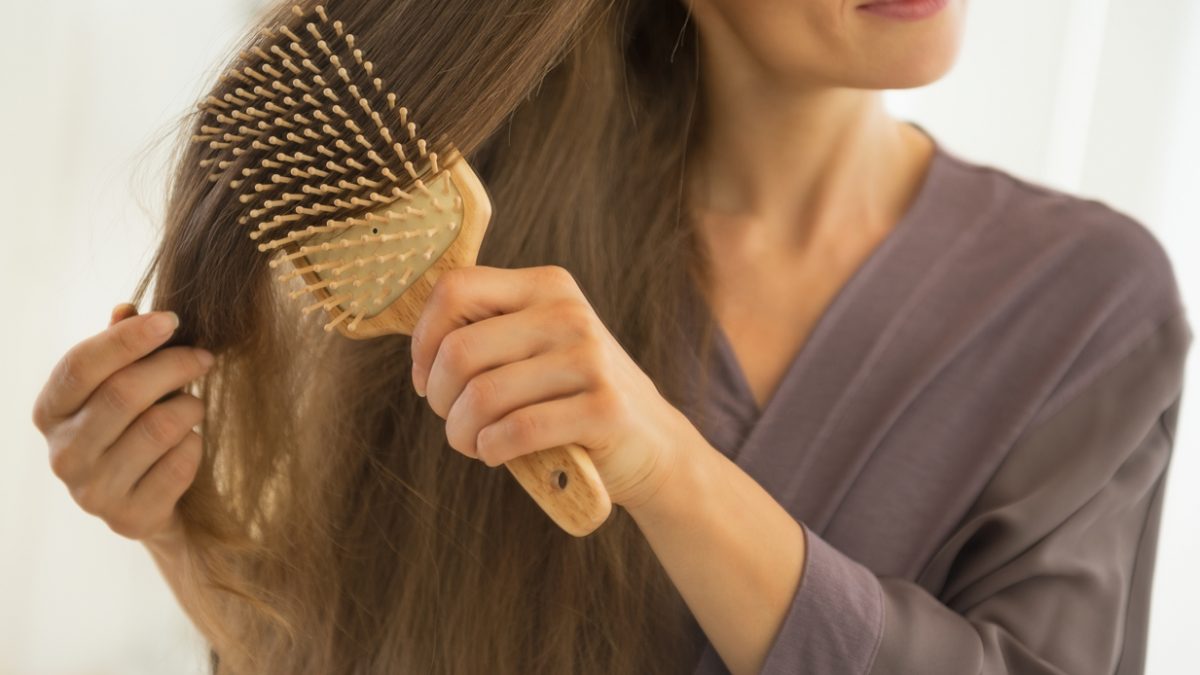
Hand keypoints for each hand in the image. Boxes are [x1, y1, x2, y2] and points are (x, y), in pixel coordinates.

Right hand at [31, 303, 213, 551]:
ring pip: (159, 428)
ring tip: (192, 405)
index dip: (127, 338)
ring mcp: (92, 493)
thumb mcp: (120, 384)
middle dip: (174, 366)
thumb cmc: (132, 426)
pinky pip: (181, 463)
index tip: (172, 320)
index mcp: (50, 412)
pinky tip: (189, 444)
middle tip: (204, 357)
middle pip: (123, 394)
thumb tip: (126, 308)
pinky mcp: (129, 518)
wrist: (149, 501)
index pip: (81, 366)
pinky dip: (195, 444)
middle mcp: (62, 455)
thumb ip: (120, 347)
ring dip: (189, 407)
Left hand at [410, 265, 695, 507]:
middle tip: (453, 421)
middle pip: (460, 350)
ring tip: (472, 443)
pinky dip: (492, 450)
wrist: (650, 441)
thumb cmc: (570, 396)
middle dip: (440, 399)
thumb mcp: (534, 347)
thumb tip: (416, 346)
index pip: (454, 289)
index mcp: (546, 285)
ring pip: (483, 395)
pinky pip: (517, 430)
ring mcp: (591, 359)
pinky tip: (497, 454)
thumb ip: (485, 332)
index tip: (427, 379)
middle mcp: (569, 312)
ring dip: (462, 433)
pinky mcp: (604, 408)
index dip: (423, 341)